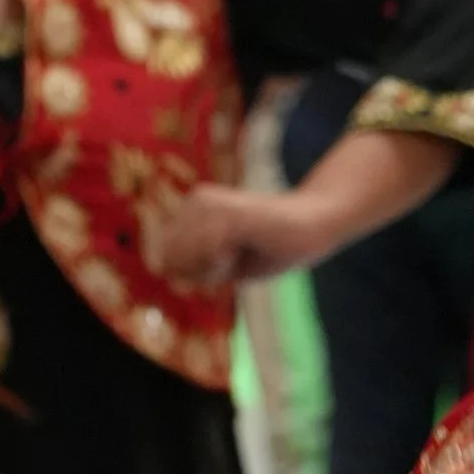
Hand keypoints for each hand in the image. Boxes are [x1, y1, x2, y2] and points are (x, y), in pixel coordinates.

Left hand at [155, 183, 325, 285]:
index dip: (194, 273)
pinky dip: (221, 262)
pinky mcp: (227, 210)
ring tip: (244, 247)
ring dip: (213, 267)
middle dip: (201, 270)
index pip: (166, 261)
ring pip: (186, 259)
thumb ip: (189, 268)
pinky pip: (205, 253)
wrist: (313, 226)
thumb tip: (160, 267)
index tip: (228, 261)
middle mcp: (196, 200)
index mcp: (192, 210)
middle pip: (173, 261)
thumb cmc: (271, 248)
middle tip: (238, 254)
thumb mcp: (222, 266)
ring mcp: (210, 202)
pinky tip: (244, 246)